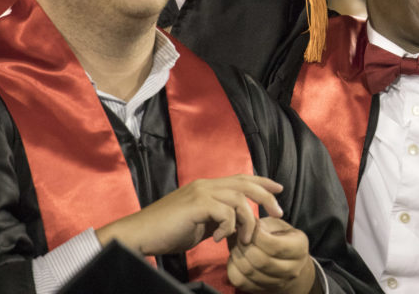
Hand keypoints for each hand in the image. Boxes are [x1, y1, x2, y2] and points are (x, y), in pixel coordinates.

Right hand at [96, 175, 283, 255]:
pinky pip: (225, 213)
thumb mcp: (199, 225)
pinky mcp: (196, 204)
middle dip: (266, 196)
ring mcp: (201, 192)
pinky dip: (227, 229)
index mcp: (206, 187)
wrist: (139, 235)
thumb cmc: (166, 232)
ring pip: (239, 199)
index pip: (241, 178)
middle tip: (279, 212)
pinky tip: (216, 240)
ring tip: (243, 239)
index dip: (262, 181)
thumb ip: (216, 220)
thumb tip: (235, 226)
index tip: (279, 189)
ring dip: (247, 221)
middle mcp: (205, 184)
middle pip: (245, 183)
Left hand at [227, 216, 318, 293]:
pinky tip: (236, 257)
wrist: (290, 263)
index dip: (257, 236)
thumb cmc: (283, 239)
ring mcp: (278, 283)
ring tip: (236, 245)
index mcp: (299, 249)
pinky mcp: (262, 290)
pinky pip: (240, 281)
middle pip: (261, 261)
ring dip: (237, 256)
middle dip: (245, 246)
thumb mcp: (280, 226)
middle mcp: (292, 269)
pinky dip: (233, 268)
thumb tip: (246, 226)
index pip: (275, 246)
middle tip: (239, 236)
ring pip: (249, 272)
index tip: (249, 227)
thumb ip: (265, 224)